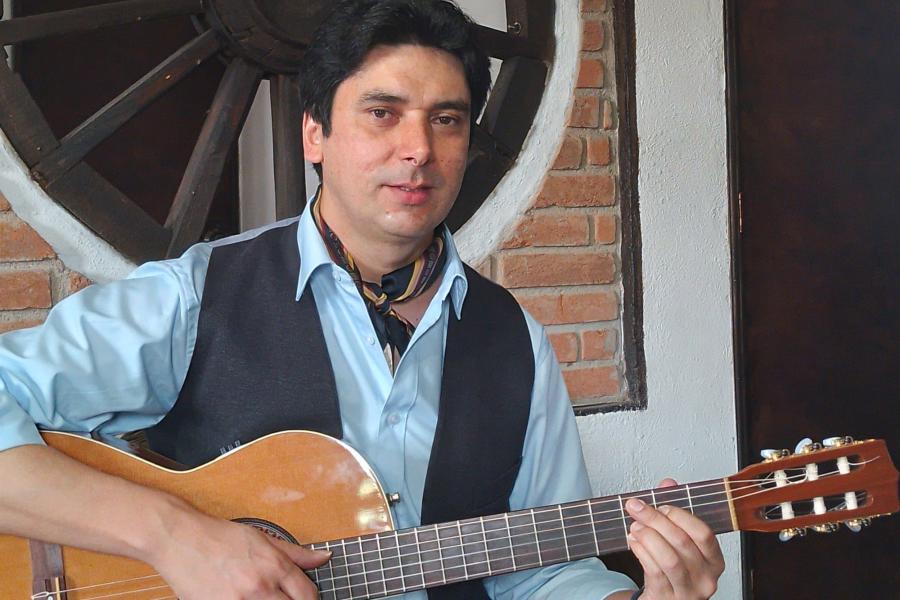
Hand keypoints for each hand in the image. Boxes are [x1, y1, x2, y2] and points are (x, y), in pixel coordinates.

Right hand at [150, 510, 330, 598]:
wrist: (180, 539)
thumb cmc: (219, 537)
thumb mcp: (263, 538)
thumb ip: (296, 553)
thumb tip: (324, 557)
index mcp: (274, 566)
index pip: (308, 595)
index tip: (306, 599)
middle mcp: (259, 586)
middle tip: (286, 599)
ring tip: (263, 597)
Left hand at [626, 478, 723, 599]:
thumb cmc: (672, 569)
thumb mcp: (677, 541)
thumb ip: (675, 511)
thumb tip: (668, 483)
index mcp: (714, 560)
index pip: (704, 533)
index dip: (681, 515)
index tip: (662, 505)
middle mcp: (706, 578)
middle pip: (682, 542)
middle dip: (656, 520)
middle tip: (637, 509)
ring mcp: (688, 591)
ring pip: (669, 559)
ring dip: (648, 537)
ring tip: (634, 526)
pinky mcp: (667, 598)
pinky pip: (654, 572)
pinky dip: (640, 552)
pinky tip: (633, 542)